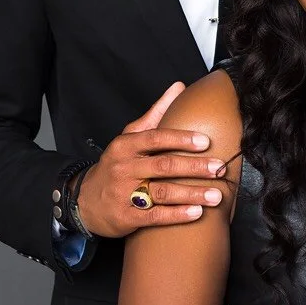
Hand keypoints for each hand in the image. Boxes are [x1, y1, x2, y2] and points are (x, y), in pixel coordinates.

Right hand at [75, 82, 225, 237]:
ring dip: (192, 194)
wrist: (85, 200)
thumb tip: (179, 86)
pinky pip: (155, 216)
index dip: (181, 139)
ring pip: (162, 193)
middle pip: (163, 166)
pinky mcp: (126, 218)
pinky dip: (177, 215)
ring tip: (216, 195)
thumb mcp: (130, 136)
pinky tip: (197, 213)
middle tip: (219, 168)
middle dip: (194, 167)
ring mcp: (124, 194)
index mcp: (126, 145)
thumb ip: (156, 113)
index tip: (206, 141)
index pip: (155, 138)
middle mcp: (124, 168)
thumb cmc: (117, 163)